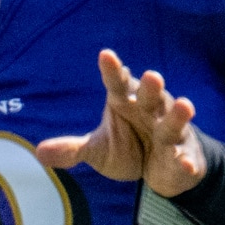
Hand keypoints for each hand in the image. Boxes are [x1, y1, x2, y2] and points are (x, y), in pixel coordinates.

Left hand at [37, 49, 206, 195]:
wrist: (159, 169)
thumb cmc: (127, 147)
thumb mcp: (97, 149)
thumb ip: (73, 149)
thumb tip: (39, 152)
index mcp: (126, 102)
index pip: (118, 83)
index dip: (112, 71)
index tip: (105, 55)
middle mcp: (151, 111)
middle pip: (151, 96)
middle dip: (152, 87)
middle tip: (151, 76)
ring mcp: (170, 132)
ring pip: (173, 122)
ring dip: (178, 115)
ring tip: (184, 105)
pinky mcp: (183, 155)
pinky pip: (185, 158)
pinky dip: (186, 161)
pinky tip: (185, 164)